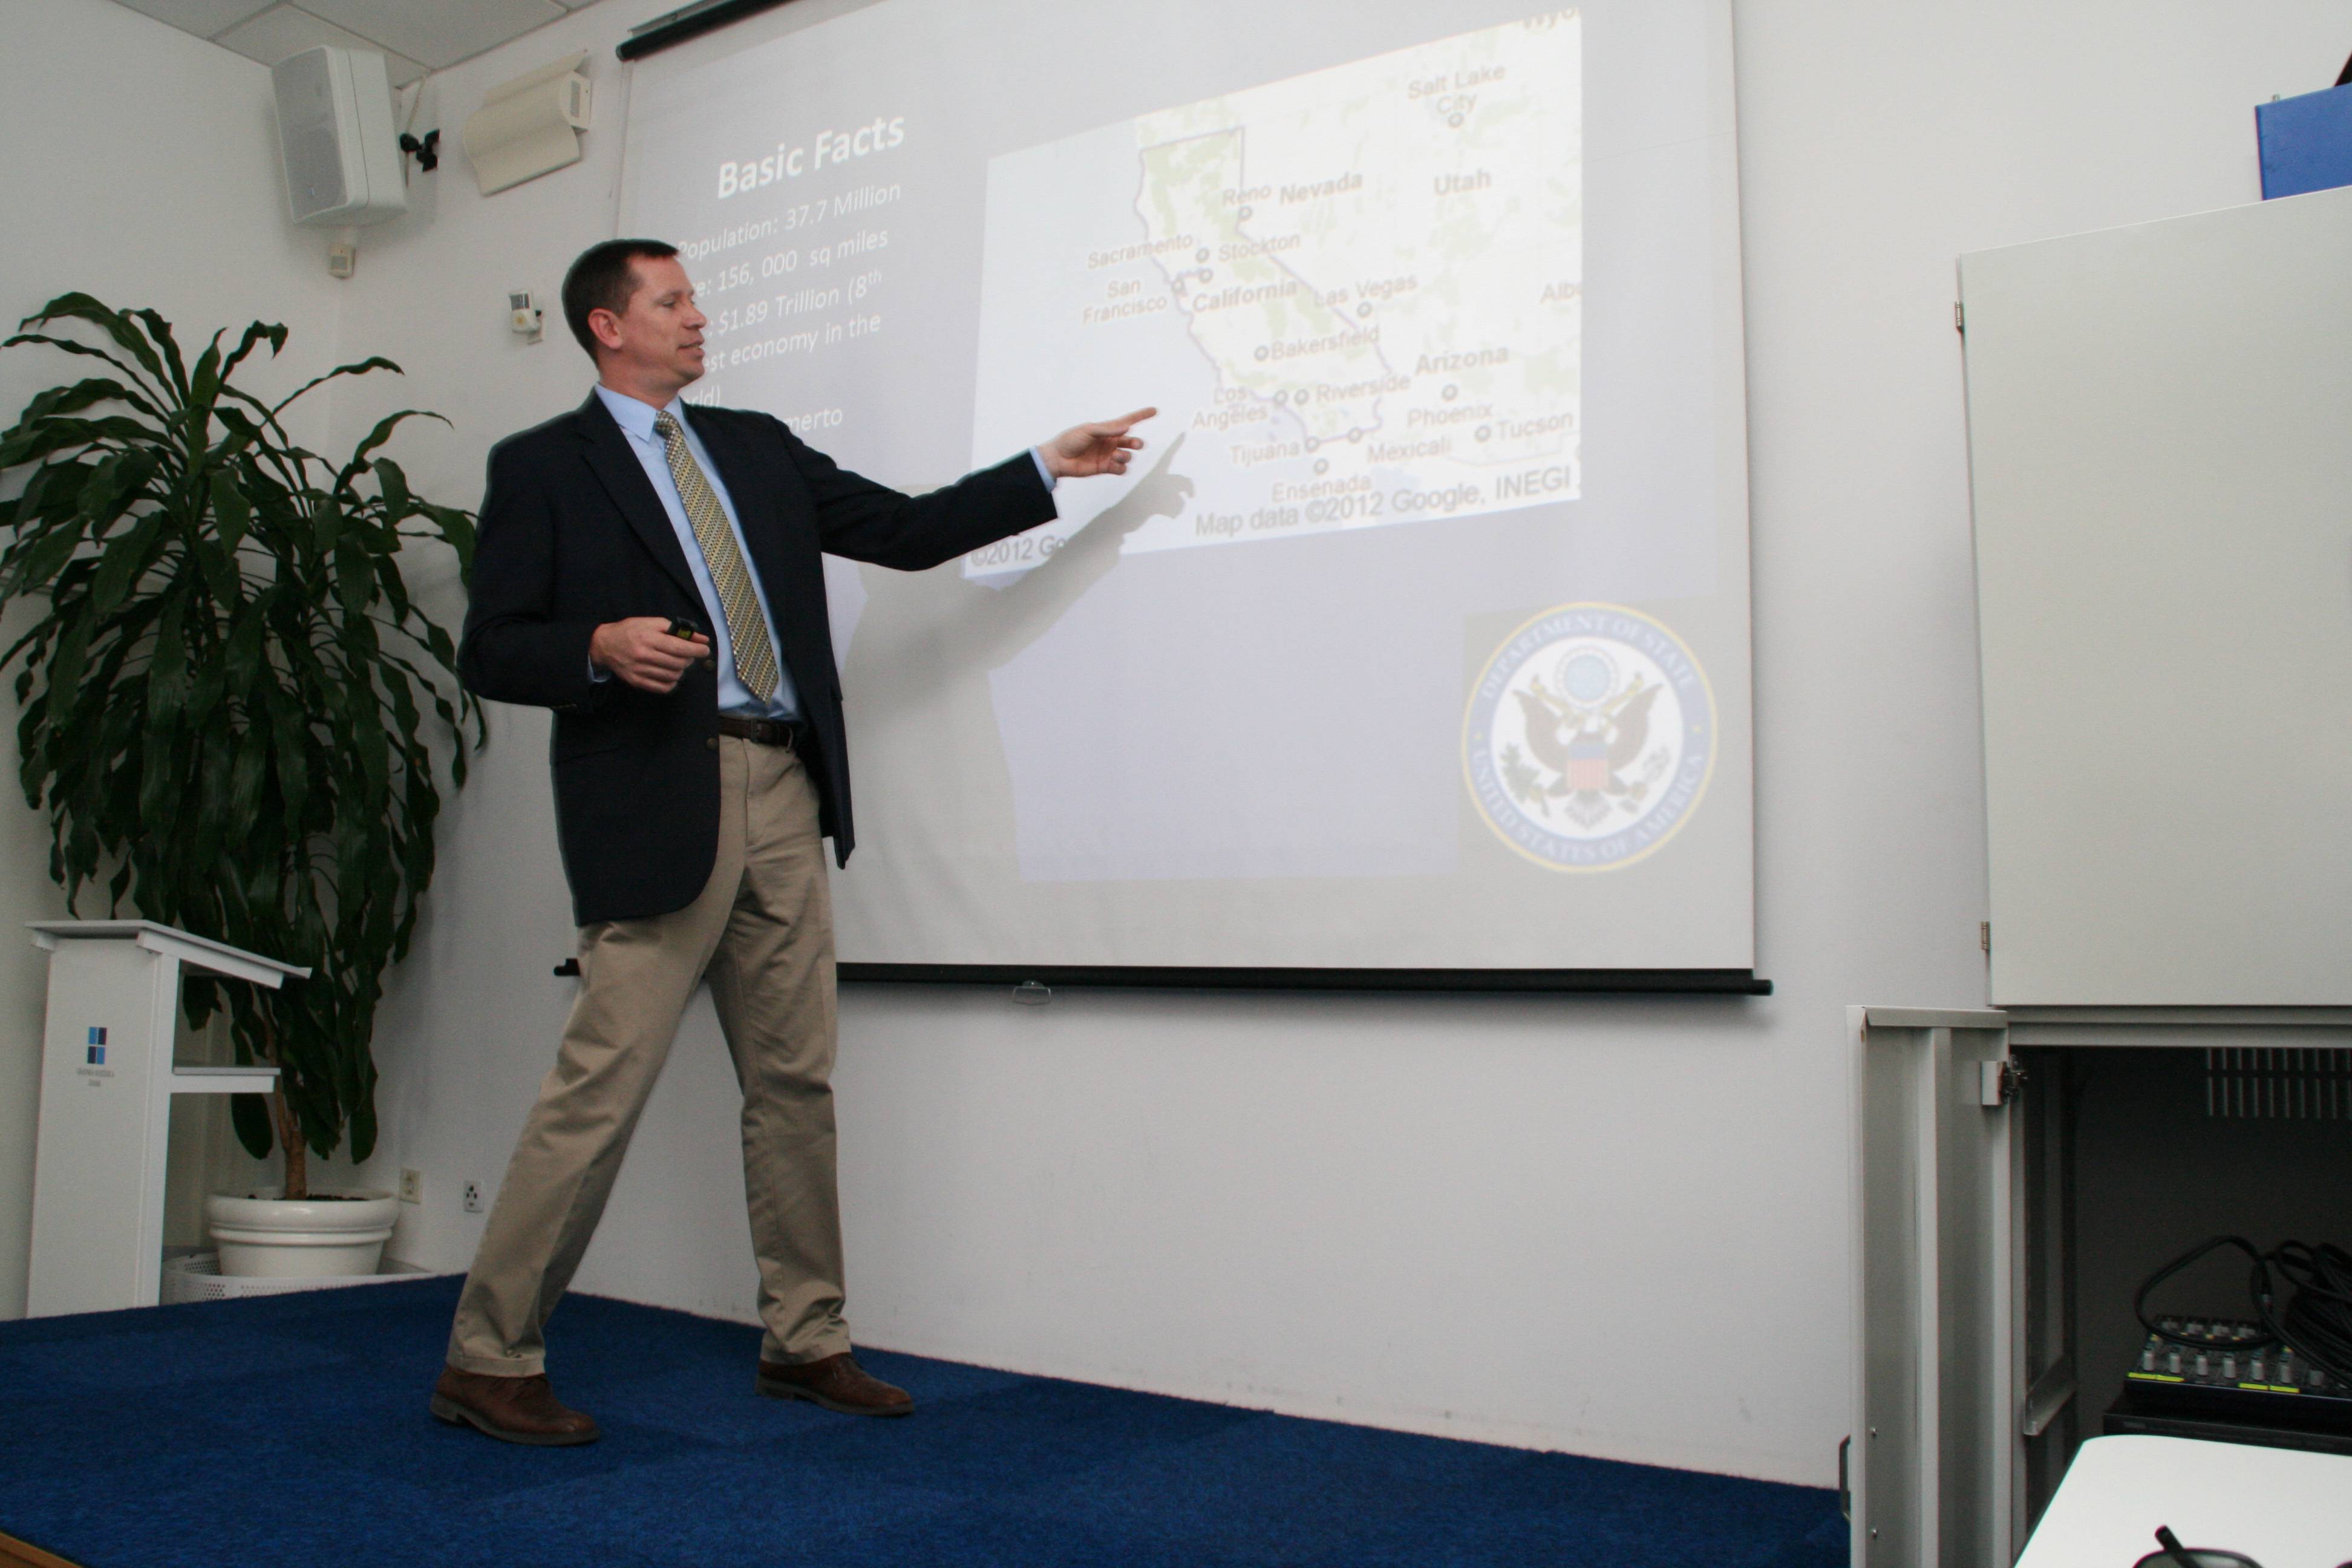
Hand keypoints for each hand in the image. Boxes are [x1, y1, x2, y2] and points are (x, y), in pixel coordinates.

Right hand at [590, 617, 710, 693]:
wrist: (605, 645)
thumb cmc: (631, 630)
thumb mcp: (652, 623)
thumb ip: (677, 629)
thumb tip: (701, 638)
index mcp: (648, 637)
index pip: (679, 647)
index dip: (696, 650)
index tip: (705, 649)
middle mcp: (644, 655)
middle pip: (678, 663)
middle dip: (690, 659)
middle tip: (689, 654)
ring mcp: (640, 670)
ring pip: (673, 676)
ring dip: (681, 670)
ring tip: (678, 662)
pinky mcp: (637, 681)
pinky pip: (663, 687)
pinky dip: (672, 682)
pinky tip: (671, 674)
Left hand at [1040, 407, 1155, 478]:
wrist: (1058, 459)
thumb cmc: (1070, 440)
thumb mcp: (1088, 430)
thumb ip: (1107, 429)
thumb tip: (1126, 427)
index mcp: (1107, 429)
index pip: (1128, 421)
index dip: (1141, 416)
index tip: (1154, 410)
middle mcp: (1110, 442)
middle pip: (1131, 441)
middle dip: (1136, 443)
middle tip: (1135, 444)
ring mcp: (1108, 455)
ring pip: (1127, 456)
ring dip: (1125, 456)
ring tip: (1115, 456)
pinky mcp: (1105, 468)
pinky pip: (1121, 468)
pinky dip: (1121, 467)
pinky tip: (1114, 465)